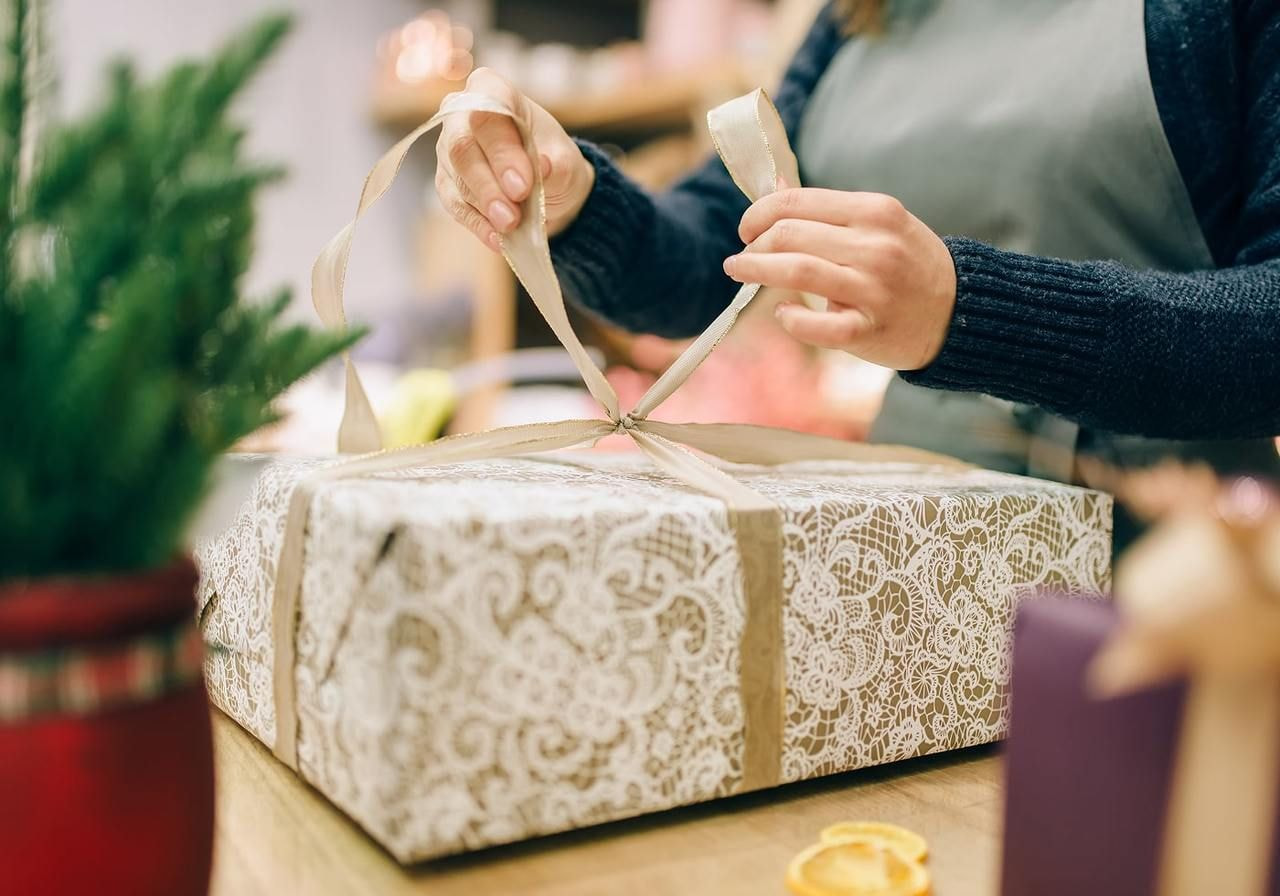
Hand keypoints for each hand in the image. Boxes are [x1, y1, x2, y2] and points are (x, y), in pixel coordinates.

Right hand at [434, 68, 594, 249]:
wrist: (548, 188)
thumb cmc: (553, 161)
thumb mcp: (566, 161)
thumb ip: (556, 163)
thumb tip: (542, 166)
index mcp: (492, 91)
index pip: (486, 111)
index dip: (501, 149)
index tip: (522, 185)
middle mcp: (461, 115)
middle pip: (463, 148)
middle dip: (489, 185)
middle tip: (512, 215)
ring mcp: (448, 150)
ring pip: (456, 179)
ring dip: (484, 207)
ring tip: (510, 227)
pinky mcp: (447, 183)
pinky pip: (455, 205)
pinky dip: (478, 224)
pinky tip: (497, 239)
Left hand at [723, 189, 956, 370]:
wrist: (959, 313)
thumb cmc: (909, 264)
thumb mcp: (879, 223)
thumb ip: (826, 210)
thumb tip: (771, 187)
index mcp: (875, 212)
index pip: (797, 202)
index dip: (759, 213)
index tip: (746, 228)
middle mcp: (876, 246)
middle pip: (789, 235)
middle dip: (754, 245)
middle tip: (742, 257)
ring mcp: (873, 289)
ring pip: (796, 271)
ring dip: (756, 271)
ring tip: (740, 273)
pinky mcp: (869, 329)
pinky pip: (816, 324)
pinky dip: (790, 319)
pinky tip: (783, 313)